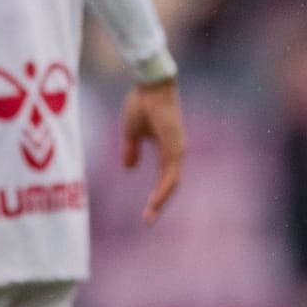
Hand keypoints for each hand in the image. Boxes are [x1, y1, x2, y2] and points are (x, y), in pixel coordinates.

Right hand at [120, 79, 183, 222]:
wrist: (149, 87)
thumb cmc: (142, 104)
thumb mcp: (131, 132)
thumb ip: (131, 150)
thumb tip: (129, 168)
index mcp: (167, 148)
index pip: (165, 178)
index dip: (157, 195)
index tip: (147, 211)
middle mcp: (175, 152)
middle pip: (169, 184)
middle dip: (159, 203)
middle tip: (148, 220)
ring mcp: (176, 150)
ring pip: (171, 184)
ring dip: (160, 201)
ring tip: (149, 217)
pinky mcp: (174, 149)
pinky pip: (170, 176)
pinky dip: (162, 191)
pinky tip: (154, 203)